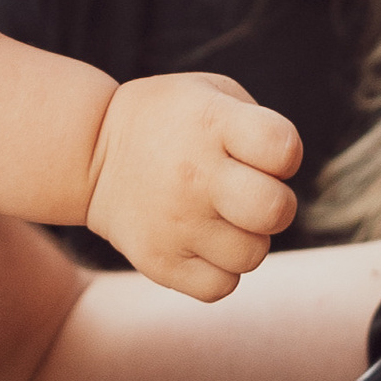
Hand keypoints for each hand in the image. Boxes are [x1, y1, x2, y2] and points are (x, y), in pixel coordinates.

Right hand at [82, 73, 300, 301]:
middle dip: (277, 205)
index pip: (283, 147)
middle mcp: (194, 175)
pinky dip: (221, 270)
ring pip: (253, 255)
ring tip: (220, 216)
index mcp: (211, 124)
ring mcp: (175, 224)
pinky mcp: (160, 263)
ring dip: (248, 238)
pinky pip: (221, 286)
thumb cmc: (173, 122)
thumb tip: (289, 181)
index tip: (262, 153)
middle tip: (251, 194)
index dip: (285, 154)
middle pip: (275, 210)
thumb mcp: (212, 94)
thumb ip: (262, 128)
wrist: (92, 153)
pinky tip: (204, 243)